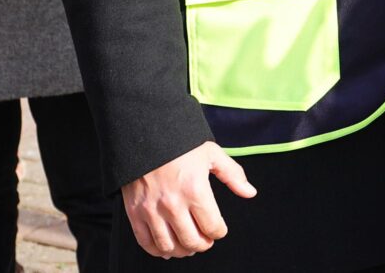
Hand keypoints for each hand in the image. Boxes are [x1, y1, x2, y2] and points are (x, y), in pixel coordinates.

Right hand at [121, 141, 255, 258]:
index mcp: (195, 190)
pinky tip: (166, 248)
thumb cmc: (180, 143)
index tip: (218, 230)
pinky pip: (146, 242)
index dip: (219, 232)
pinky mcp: (134, 212)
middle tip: (205, 240)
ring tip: (188, 246)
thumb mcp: (211, 154)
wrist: (145, 134)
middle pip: (192, 241)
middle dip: (203, 244)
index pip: (212, 227)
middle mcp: (173, 204)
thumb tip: (250, 192)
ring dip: (182, 251)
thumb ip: (232, 175)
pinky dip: (158, 250)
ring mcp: (152, 210)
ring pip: (169, 246)